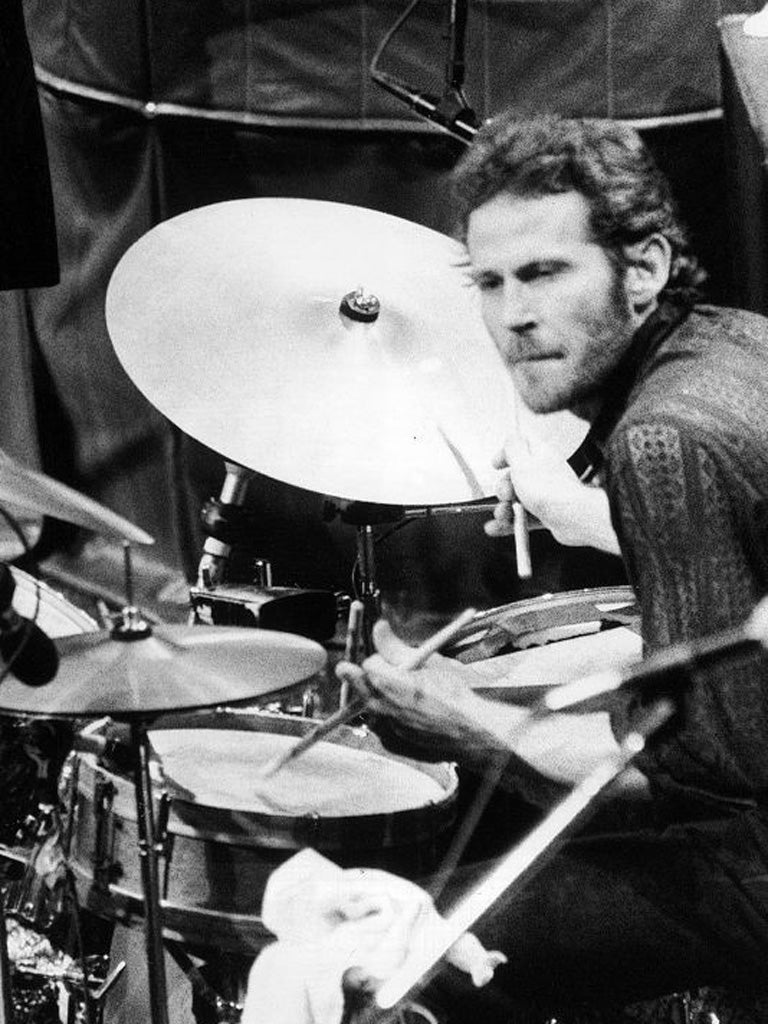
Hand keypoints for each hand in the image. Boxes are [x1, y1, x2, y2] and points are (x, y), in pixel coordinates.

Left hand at [336, 620, 489, 758]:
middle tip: (372, 673)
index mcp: (386, 681)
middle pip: (361, 686)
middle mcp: (381, 706)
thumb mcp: (429, 661)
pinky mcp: (394, 743)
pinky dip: (390, 718)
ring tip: (400, 694)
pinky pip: (383, 725)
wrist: (473, 730)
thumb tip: (378, 627)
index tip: (387, 658)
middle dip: (366, 678)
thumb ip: (397, 646)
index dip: (380, 658)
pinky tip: (409, 714)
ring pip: (371, 707)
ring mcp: (386, 728)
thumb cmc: (455, 693)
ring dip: (379, 698)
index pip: (369, 663)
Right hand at [485, 422, 619, 554]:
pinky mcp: (547, 513)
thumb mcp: (522, 462)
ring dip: (504, 508)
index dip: (506, 454)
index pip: (521, 446)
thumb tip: (511, 437)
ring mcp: (546, 494)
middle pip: (516, 477)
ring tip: (503, 514)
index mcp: (540, 455)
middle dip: (504, 488)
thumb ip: (513, 446)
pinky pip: (523, 517)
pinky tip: (499, 527)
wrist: (571, 517)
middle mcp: (544, 473)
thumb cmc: (551, 490)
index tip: (497, 464)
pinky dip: (510, 523)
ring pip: (518, 499)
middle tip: (506, 494)